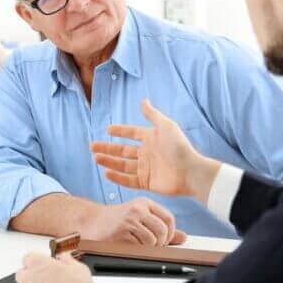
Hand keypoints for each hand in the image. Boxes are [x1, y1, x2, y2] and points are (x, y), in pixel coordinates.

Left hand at [15, 253, 92, 282]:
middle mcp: (29, 278)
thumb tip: (64, 256)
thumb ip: (67, 260)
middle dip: (31, 275)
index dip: (38, 260)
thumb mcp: (77, 267)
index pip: (29, 257)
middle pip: (22, 273)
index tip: (46, 263)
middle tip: (46, 277)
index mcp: (38, 263)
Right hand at [82, 197, 185, 245]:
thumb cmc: (117, 221)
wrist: (92, 221)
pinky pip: (140, 246)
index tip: (165, 240)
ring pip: (153, 240)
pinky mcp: (122, 231)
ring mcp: (129, 219)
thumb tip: (183, 237)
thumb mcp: (141, 218)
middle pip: (163, 230)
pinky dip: (138, 249)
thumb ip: (162, 227)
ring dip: (149, 248)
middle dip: (161, 243)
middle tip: (153, 246)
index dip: (170, 233)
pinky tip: (130, 245)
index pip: (168, 218)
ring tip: (139, 245)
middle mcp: (138, 208)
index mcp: (145, 203)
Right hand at [91, 99, 221, 203]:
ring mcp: (146, 168)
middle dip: (107, 148)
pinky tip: (106, 173)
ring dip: (109, 161)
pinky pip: (128, 180)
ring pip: (122, 165)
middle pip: (123, 150)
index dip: (120, 131)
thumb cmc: (179, 147)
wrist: (190, 172)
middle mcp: (147, 153)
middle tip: (92, 146)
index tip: (108, 129)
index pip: (132, 133)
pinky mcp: (146, 182)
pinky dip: (117, 177)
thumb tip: (143, 100)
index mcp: (151, 138)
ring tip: (96, 158)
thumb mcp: (166, 126)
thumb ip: (152, 115)